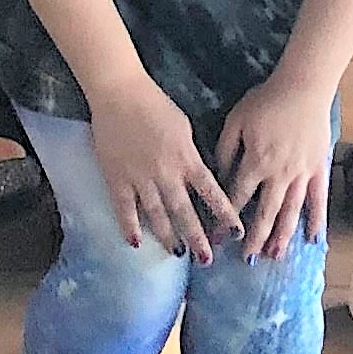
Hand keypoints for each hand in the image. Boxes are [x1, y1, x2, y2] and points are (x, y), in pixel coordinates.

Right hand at [85, 73, 240, 261]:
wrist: (119, 93)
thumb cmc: (155, 105)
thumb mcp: (184, 128)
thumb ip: (191, 156)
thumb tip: (200, 177)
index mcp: (186, 159)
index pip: (212, 192)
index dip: (225, 214)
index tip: (236, 233)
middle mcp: (166, 173)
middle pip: (185, 212)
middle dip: (198, 238)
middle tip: (206, 260)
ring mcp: (140, 178)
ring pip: (157, 215)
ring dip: (168, 237)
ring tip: (177, 253)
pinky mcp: (117, 178)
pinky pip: (125, 208)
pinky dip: (130, 227)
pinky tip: (135, 243)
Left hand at [212, 76, 334, 259]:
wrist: (303, 87)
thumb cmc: (266, 100)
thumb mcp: (235, 120)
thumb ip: (225, 150)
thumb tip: (218, 176)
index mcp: (255, 162)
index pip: (236, 199)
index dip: (225, 220)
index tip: (216, 239)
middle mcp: (278, 175)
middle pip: (264, 213)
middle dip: (254, 239)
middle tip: (247, 260)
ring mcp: (301, 175)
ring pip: (291, 212)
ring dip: (282, 237)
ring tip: (275, 256)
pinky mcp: (319, 170)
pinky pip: (318, 201)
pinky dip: (316, 222)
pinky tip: (313, 240)